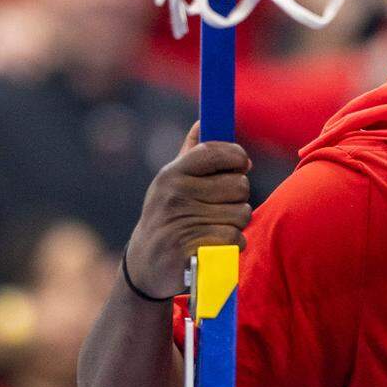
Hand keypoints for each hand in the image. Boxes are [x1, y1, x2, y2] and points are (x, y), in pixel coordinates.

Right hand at [124, 123, 251, 298]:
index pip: (216, 152)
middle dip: (238, 197)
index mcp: (172, 174)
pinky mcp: (193, 250)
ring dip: (237, 223)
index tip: (241, 164)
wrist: (145, 265)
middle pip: (238, 185)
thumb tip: (203, 121)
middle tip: (222, 205)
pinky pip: (235, 239)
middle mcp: (175, 194)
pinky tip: (216, 245)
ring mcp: (182, 222)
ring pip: (241, 214)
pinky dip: (233, 244)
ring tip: (216, 227)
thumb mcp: (171, 184)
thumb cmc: (166, 217)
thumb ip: (191, 154)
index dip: (236, 156)